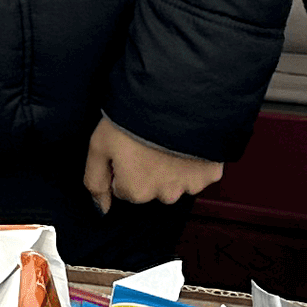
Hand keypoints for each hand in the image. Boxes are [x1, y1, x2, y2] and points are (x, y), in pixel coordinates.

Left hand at [84, 120, 224, 211]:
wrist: (174, 99)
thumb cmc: (133, 119)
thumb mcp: (99, 146)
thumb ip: (95, 182)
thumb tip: (100, 208)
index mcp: (135, 191)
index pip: (123, 188)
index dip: (123, 166)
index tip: (127, 148)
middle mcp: (164, 195)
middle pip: (151, 187)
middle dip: (148, 169)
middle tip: (146, 141)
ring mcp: (190, 185)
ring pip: (176, 181)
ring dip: (172, 166)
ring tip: (166, 139)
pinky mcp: (211, 173)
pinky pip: (199, 172)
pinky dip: (193, 161)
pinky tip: (185, 142)